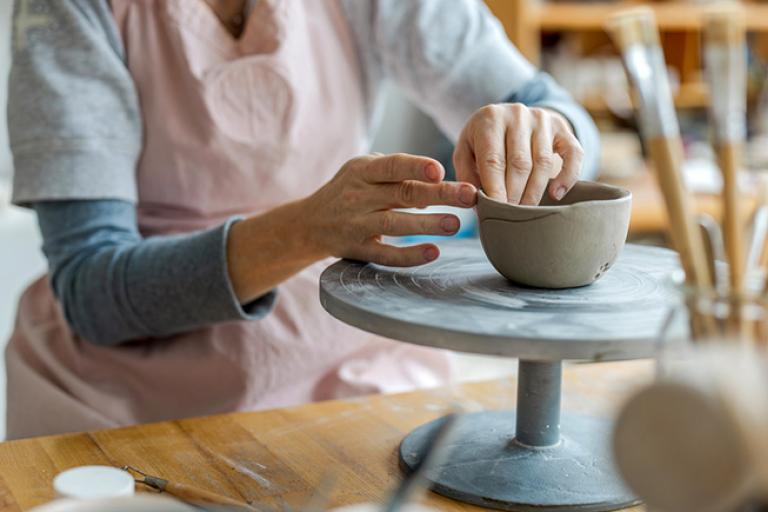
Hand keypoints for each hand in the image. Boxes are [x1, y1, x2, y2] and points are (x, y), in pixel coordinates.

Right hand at [301, 153, 476, 265]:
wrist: (307, 224)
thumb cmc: (347, 192)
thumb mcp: (362, 172)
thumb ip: (396, 174)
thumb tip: (437, 185)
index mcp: (361, 171)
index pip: (392, 165)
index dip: (415, 167)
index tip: (440, 170)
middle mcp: (357, 196)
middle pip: (402, 193)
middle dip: (439, 194)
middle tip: (469, 196)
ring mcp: (356, 224)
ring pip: (395, 223)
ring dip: (427, 224)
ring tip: (455, 224)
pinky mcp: (357, 249)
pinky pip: (386, 255)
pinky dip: (410, 255)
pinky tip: (433, 252)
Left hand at [453, 104, 583, 204]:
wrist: (507, 117)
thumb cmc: (483, 142)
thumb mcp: (465, 153)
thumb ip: (466, 176)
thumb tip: (473, 200)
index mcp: (489, 119)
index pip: (493, 159)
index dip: (495, 189)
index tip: (496, 211)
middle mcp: (517, 114)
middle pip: (520, 163)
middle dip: (515, 194)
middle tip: (510, 215)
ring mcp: (542, 119)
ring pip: (543, 162)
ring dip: (535, 192)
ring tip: (526, 210)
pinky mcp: (562, 128)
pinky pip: (573, 154)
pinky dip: (568, 176)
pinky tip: (557, 195)